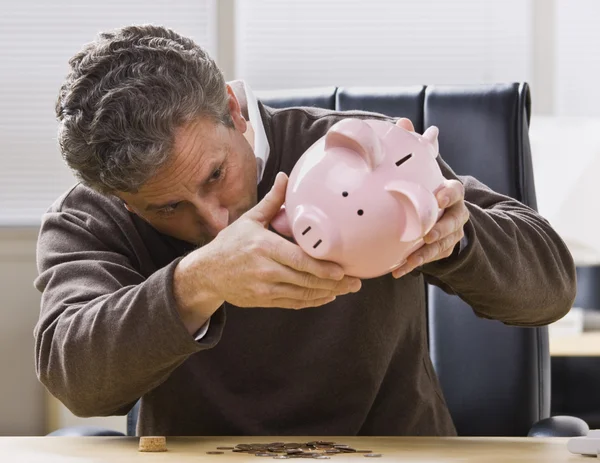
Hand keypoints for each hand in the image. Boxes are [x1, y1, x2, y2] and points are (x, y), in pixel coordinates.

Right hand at [175, 172, 361, 317]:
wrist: (207, 273)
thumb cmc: (230, 244)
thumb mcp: (249, 220)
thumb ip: (272, 201)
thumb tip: (285, 177)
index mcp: (264, 247)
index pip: (299, 261)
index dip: (322, 268)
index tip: (342, 269)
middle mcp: (265, 270)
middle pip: (305, 280)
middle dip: (333, 283)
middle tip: (355, 281)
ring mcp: (264, 288)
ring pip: (302, 295)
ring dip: (327, 293)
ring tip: (346, 289)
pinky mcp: (264, 301)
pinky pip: (293, 303)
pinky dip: (312, 301)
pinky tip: (326, 296)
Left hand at [391, 118, 469, 278]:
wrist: (439, 215)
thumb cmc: (427, 190)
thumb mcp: (423, 170)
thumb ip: (416, 149)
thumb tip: (405, 123)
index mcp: (450, 193)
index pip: (456, 190)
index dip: (450, 193)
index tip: (440, 195)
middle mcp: (455, 214)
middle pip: (455, 221)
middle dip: (442, 227)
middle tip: (427, 233)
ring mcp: (450, 234)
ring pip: (442, 244)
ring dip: (427, 251)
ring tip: (411, 258)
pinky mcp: (441, 251)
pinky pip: (429, 259)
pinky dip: (414, 264)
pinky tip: (398, 270)